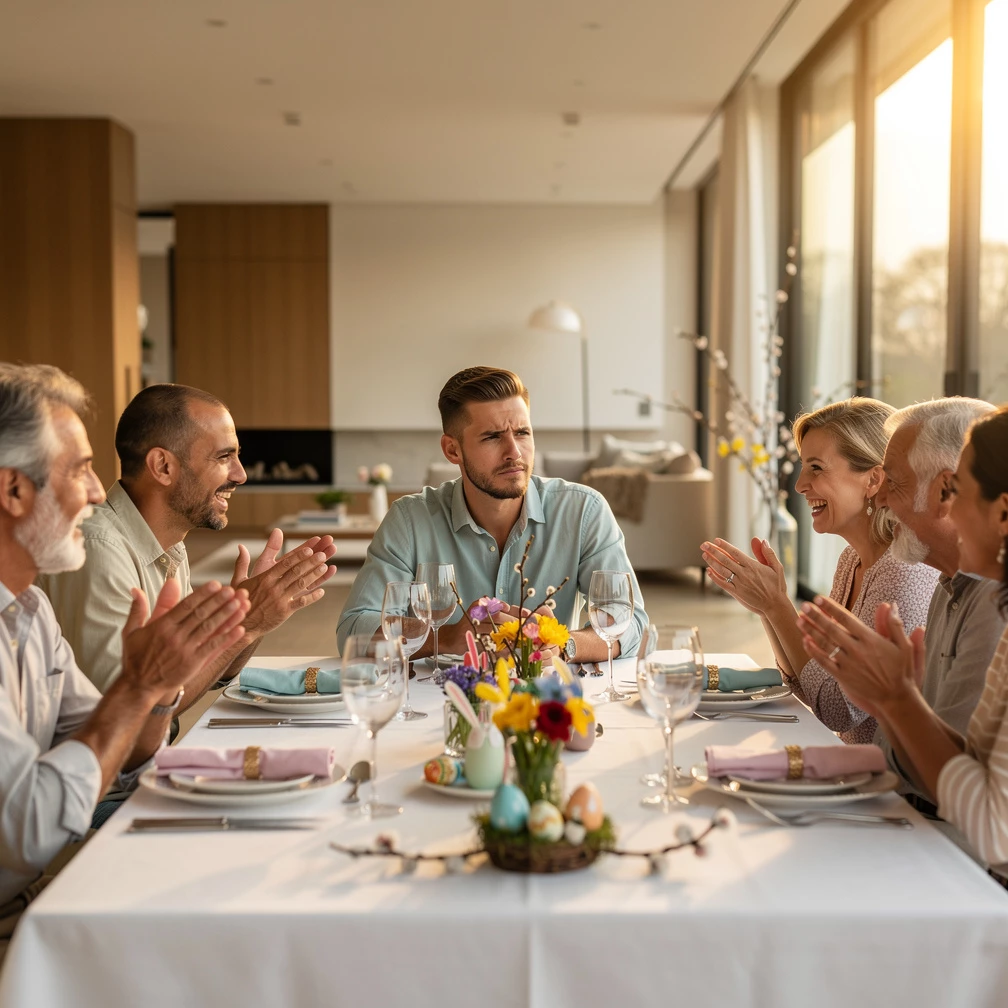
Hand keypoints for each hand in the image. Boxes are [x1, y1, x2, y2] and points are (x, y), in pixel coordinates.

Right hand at [120, 579, 249, 700]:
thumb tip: (137, 590)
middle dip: (218, 601)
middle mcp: (175, 636)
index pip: (186, 606)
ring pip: (209, 628)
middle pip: (200, 614)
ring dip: (226, 615)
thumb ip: (138, 609)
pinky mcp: (193, 663)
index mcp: (162, 626)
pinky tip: (239, 629)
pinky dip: (227, 638)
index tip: (215, 584)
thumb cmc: (136, 659)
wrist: (139, 687)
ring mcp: (185, 650)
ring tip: (239, 604)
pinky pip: (213, 648)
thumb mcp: (131, 632)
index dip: (202, 594)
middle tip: (232, 590)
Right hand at [232, 539, 337, 636]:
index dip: (298, 555)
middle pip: (296, 571)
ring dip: (314, 575)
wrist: (242, 625)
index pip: (285, 563)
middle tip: (322, 554)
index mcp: (264, 578)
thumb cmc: (241, 601)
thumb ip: (242, 563)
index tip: (310, 549)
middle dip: (310, 562)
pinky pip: (301, 602)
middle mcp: (274, 587)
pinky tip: (322, 591)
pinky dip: (312, 596)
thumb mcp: (238, 581)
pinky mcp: (285, 611)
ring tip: (325, 567)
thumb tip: (240, 546)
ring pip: (301, 584)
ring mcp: (280, 599)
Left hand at [701, 537, 786, 614]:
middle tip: (704, 545)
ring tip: (704, 555)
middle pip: (726, 560)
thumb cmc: (777, 586)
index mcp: (753, 566)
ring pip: (722, 571)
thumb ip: (768, 553)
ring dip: (712, 562)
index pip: (735, 553)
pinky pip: (723, 584)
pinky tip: (709, 571)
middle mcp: (745, 574)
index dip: (725, 546)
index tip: (716, 540)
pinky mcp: (737, 593)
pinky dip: (715, 577)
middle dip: (714, 551)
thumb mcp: (777, 567)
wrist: (775, 605)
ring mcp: (740, 584)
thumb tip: (762, 540)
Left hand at [796, 596, 924, 715]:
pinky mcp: (843, 677)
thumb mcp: (905, 646)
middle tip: (804, 605)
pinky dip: (814, 652)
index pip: (846, 619)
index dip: (831, 608)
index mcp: (870, 640)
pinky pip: (824, 662)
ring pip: (825, 644)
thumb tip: (890, 605)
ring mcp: (848, 664)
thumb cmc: (901, 670)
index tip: (819, 598)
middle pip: (832, 629)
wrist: (896, 698)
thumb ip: (895, 625)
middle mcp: (857, 650)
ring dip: (811, 631)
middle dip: (816, 616)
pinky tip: (805, 642)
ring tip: (799, 619)